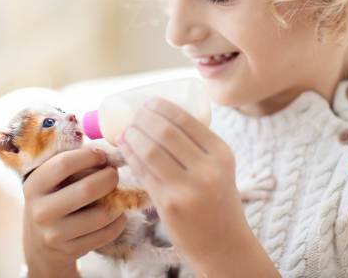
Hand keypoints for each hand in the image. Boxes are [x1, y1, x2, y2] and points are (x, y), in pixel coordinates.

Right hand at [22, 147, 127, 277]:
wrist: (39, 244)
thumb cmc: (52, 199)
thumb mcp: (50, 180)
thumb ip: (71, 164)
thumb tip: (107, 150)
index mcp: (34, 186)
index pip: (64, 164)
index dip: (89, 156)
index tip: (102, 156)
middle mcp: (41, 211)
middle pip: (87, 190)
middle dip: (109, 178)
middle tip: (114, 174)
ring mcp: (55, 234)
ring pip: (102, 214)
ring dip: (118, 201)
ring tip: (117, 194)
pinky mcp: (71, 250)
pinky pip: (107, 233)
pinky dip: (119, 220)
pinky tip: (117, 212)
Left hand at [117, 98, 278, 276]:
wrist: (223, 244)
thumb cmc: (217, 201)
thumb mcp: (219, 168)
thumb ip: (198, 146)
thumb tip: (161, 116)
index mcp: (221, 154)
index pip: (187, 120)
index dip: (162, 107)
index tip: (148, 102)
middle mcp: (208, 169)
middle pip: (165, 132)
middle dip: (144, 118)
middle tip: (134, 115)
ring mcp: (188, 188)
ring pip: (150, 151)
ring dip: (133, 136)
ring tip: (126, 130)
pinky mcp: (169, 204)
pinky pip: (143, 172)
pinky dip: (129, 155)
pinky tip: (124, 147)